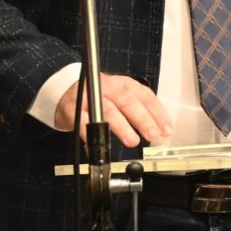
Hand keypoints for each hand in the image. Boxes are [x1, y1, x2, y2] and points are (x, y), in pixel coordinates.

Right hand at [55, 72, 172, 147]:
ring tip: (132, 140)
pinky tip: (102, 147)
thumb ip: (137, 110)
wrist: (65, 91)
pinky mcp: (74, 110)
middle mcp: (108, 87)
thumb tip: (158, 129)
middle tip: (153, 134)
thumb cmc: (98, 96)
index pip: (144, 96)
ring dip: (122, 127)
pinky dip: (94, 137)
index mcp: (123, 83)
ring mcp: (90, 98)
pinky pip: (85, 124)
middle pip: (128, 102)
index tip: (166, 129)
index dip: (157, 113)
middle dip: (142, 119)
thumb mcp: (119, 96)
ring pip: (108, 111)